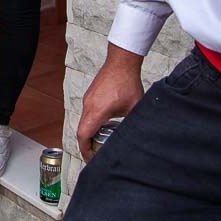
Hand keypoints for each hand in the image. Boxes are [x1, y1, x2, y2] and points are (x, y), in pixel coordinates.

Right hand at [77, 43, 144, 161]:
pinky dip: (92, 123)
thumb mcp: (134, 108)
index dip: (85, 150)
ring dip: (90, 133)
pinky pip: (87, 113)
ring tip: (102, 141)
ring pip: (84, 122)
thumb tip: (139, 136)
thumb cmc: (127, 81)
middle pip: (81, 131)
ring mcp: (88, 99)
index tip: (91, 158)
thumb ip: (133, 123)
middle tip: (97, 153)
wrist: (121, 62)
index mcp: (97, 111)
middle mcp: (88, 105)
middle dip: (87, 145)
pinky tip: (105, 125)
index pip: (83, 135)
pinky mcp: (90, 96)